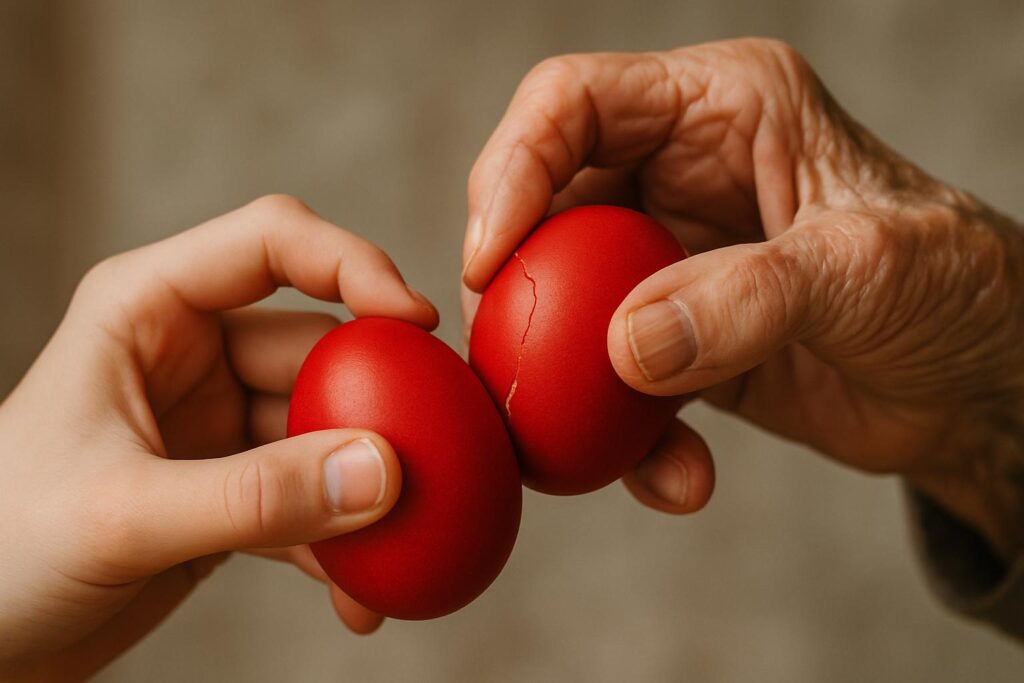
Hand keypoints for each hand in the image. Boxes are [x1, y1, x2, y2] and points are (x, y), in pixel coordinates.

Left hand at [0, 195, 437, 680]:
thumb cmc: (0, 548)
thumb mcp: (121, 515)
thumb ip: (254, 496)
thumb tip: (382, 473)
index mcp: (152, 309)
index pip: (273, 244)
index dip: (355, 264)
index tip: (417, 325)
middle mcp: (196, 353)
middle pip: (322, 351)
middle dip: (380, 409)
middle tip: (434, 465)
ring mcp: (221, 423)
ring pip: (330, 433)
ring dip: (368, 494)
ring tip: (398, 557)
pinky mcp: (236, 489)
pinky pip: (313, 500)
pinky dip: (342, 546)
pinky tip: (358, 599)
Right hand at [462, 39, 1023, 557]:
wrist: (983, 387)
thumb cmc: (958, 288)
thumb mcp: (866, 272)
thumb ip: (747, 299)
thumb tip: (624, 346)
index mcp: (720, 108)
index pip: (573, 103)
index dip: (513, 168)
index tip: (490, 260)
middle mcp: (679, 173)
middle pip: (546, 209)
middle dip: (517, 289)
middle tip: (510, 363)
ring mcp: (670, 260)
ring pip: (563, 305)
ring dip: (565, 382)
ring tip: (597, 442)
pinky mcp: (674, 339)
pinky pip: (610, 382)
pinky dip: (627, 438)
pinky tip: (679, 477)